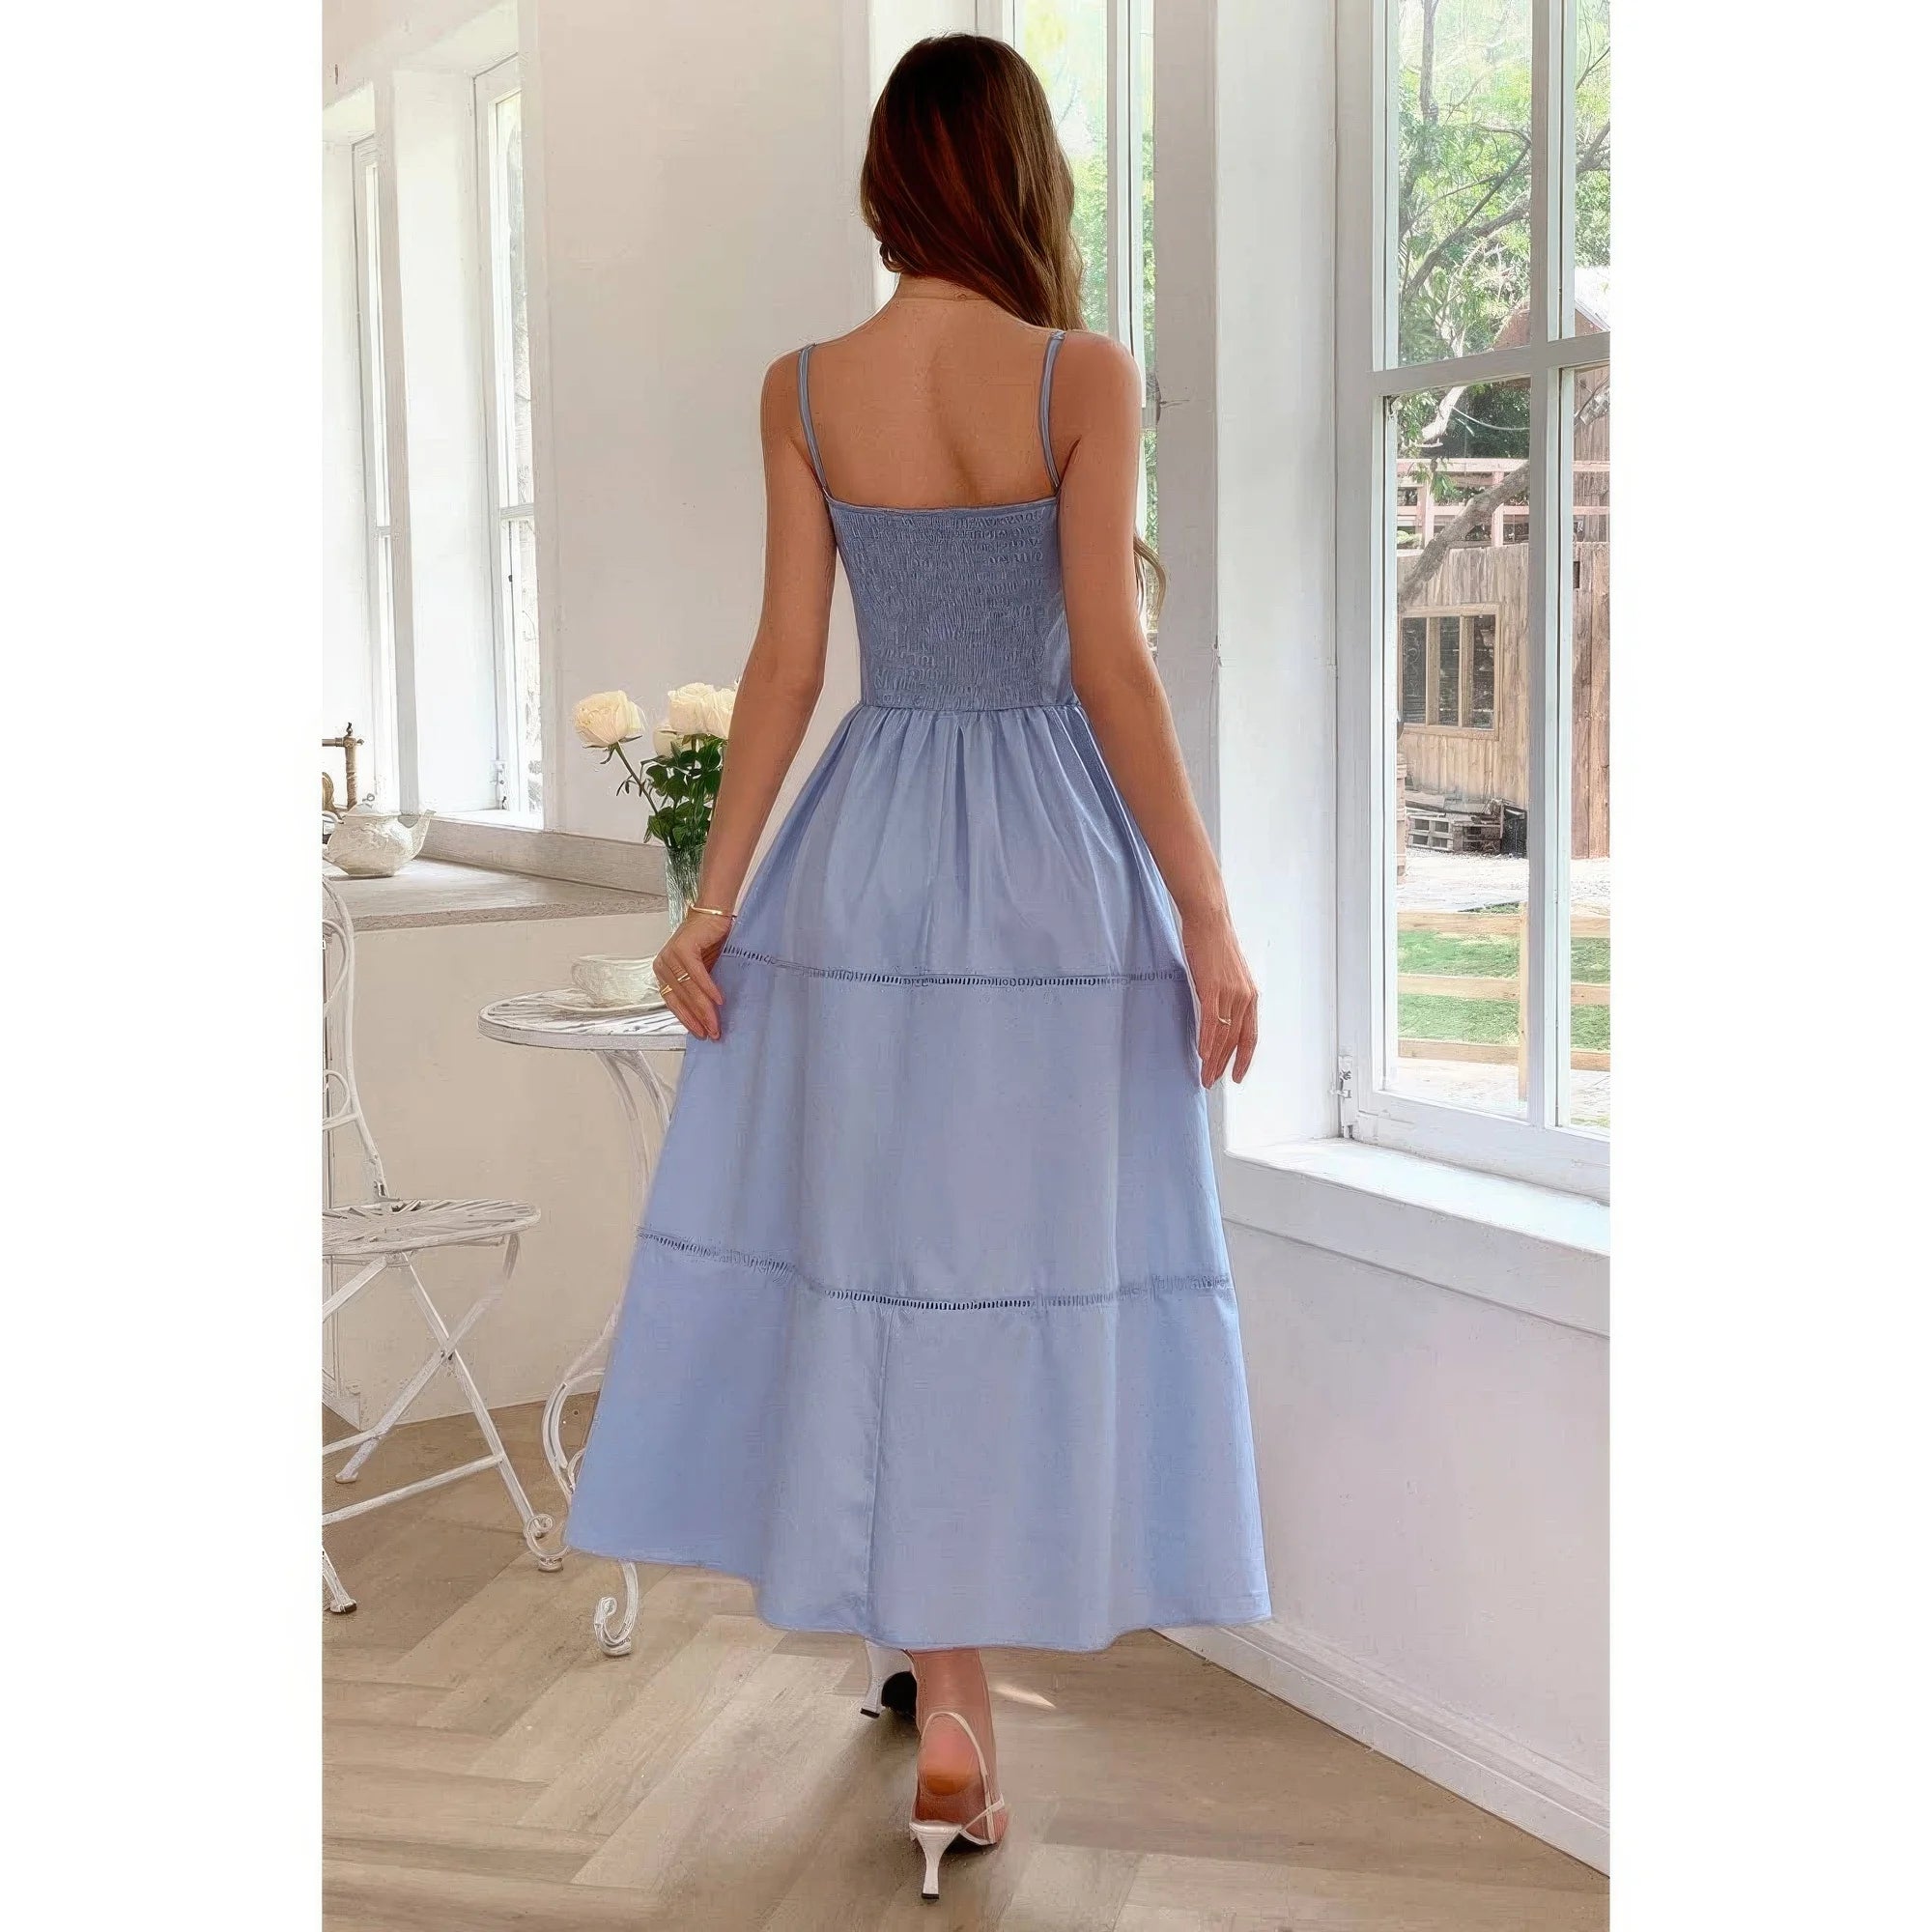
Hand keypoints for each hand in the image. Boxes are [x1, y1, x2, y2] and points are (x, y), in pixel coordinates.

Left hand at [654, 912, 732, 1039]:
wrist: (713, 914)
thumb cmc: (709, 941)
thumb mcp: (701, 970)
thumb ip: (698, 989)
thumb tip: (707, 1016)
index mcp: (664, 972)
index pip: (674, 1002)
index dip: (688, 1020)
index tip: (701, 1033)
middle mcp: (663, 965)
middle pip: (682, 998)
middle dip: (699, 1019)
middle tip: (713, 1033)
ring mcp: (671, 956)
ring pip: (689, 990)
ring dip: (705, 1009)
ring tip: (716, 1023)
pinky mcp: (683, 949)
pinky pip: (697, 975)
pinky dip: (709, 989)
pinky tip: (719, 1001)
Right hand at [1181, 911, 1257, 1087]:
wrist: (1209, 921)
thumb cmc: (1214, 943)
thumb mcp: (1226, 975)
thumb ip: (1225, 996)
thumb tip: (1216, 1014)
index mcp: (1249, 995)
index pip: (1249, 1035)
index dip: (1244, 1058)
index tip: (1237, 1075)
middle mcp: (1244, 997)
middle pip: (1235, 1040)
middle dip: (1224, 1064)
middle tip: (1212, 1080)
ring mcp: (1230, 993)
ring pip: (1223, 1034)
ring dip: (1213, 1058)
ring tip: (1205, 1075)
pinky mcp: (1213, 987)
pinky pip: (1211, 1021)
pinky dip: (1207, 1040)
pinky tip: (1202, 1054)